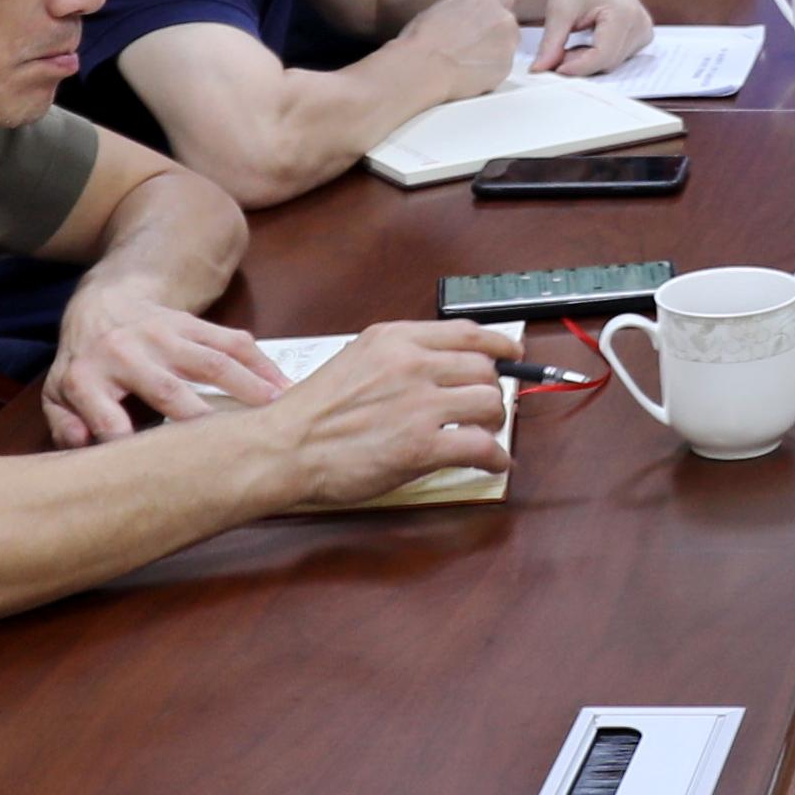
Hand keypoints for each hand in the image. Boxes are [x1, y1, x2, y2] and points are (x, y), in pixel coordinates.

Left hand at [43, 292, 287, 447]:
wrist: (105, 304)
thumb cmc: (86, 363)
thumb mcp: (58, 393)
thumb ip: (64, 426)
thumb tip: (82, 448)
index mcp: (88, 377)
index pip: (106, 417)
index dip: (129, 443)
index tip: (157, 470)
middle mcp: (126, 353)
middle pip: (169, 391)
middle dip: (202, 421)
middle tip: (236, 451)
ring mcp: (163, 335)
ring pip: (210, 363)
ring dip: (247, 389)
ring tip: (278, 414)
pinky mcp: (191, 323)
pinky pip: (231, 341)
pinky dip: (261, 364)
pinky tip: (285, 387)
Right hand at [271, 318, 513, 503]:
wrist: (283, 448)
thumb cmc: (311, 413)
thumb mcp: (355, 360)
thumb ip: (397, 358)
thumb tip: (440, 367)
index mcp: (393, 340)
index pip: (466, 332)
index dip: (499, 343)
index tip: (512, 351)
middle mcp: (410, 365)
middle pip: (484, 369)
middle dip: (491, 391)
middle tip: (485, 408)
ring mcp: (418, 405)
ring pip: (489, 404)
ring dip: (493, 423)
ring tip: (483, 434)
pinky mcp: (421, 446)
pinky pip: (482, 447)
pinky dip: (496, 457)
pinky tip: (492, 463)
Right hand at [381, 0, 530, 105]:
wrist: (424, 66)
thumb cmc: (424, 36)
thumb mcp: (444, 7)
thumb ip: (467, 7)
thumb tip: (471, 14)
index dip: (493, 9)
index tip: (483, 18)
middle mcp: (504, 17)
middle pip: (507, 22)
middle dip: (494, 31)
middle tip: (472, 43)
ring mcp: (508, 44)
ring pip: (507, 45)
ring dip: (494, 51)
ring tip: (468, 61)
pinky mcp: (507, 68)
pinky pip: (502, 66)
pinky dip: (490, 70)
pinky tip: (470, 73)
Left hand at [533, 0, 655, 73]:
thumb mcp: (559, 11)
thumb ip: (551, 44)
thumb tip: (540, 70)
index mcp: (624, 13)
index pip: (602, 56)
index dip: (576, 67)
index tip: (551, 70)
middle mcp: (641, 23)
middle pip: (607, 62)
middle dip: (579, 63)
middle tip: (555, 54)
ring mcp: (644, 30)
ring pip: (612, 63)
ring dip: (587, 61)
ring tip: (569, 44)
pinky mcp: (642, 35)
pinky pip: (617, 57)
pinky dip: (597, 57)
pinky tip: (584, 43)